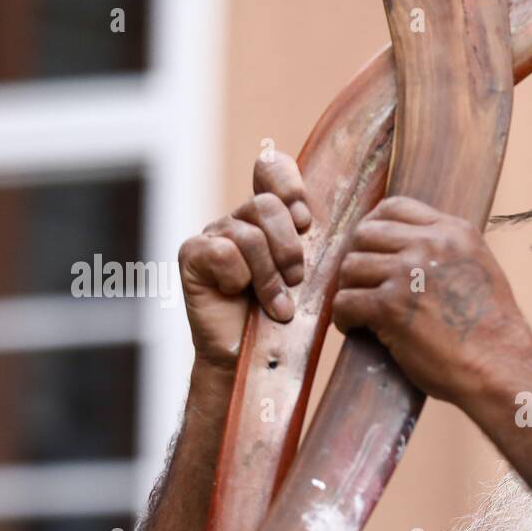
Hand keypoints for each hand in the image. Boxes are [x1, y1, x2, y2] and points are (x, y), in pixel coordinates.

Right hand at [177, 153, 310, 369]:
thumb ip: (318, 244)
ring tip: (277, 305)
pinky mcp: (192, 255)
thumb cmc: (287, 319)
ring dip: (269, 276)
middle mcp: (239, 220)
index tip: (305, 221)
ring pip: (249, 233)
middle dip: (289, 247)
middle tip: (296, 279)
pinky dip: (239, 278)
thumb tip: (338, 219)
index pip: (273, 169)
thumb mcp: (312, 277)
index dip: (290, 185)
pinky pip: (223, 252)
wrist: (254, 361)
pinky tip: (239, 295)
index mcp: (269, 218)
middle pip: (267, 205)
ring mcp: (213, 235)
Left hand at [332, 197, 531, 405]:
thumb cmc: (492, 331)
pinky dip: (344, 317)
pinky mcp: (390, 306)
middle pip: (365, 234)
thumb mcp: (480, 270)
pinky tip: (354, 328)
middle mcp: (430, 244)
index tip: (371, 248)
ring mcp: (408, 273)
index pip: (395, 207)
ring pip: (350, 266)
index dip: (374, 227)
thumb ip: (448, 253)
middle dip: (357, 258)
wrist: (500, 367)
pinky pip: (345, 301)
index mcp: (454, 232)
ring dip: (349, 289)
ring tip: (358, 309)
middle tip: (360, 283)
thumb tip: (410, 250)